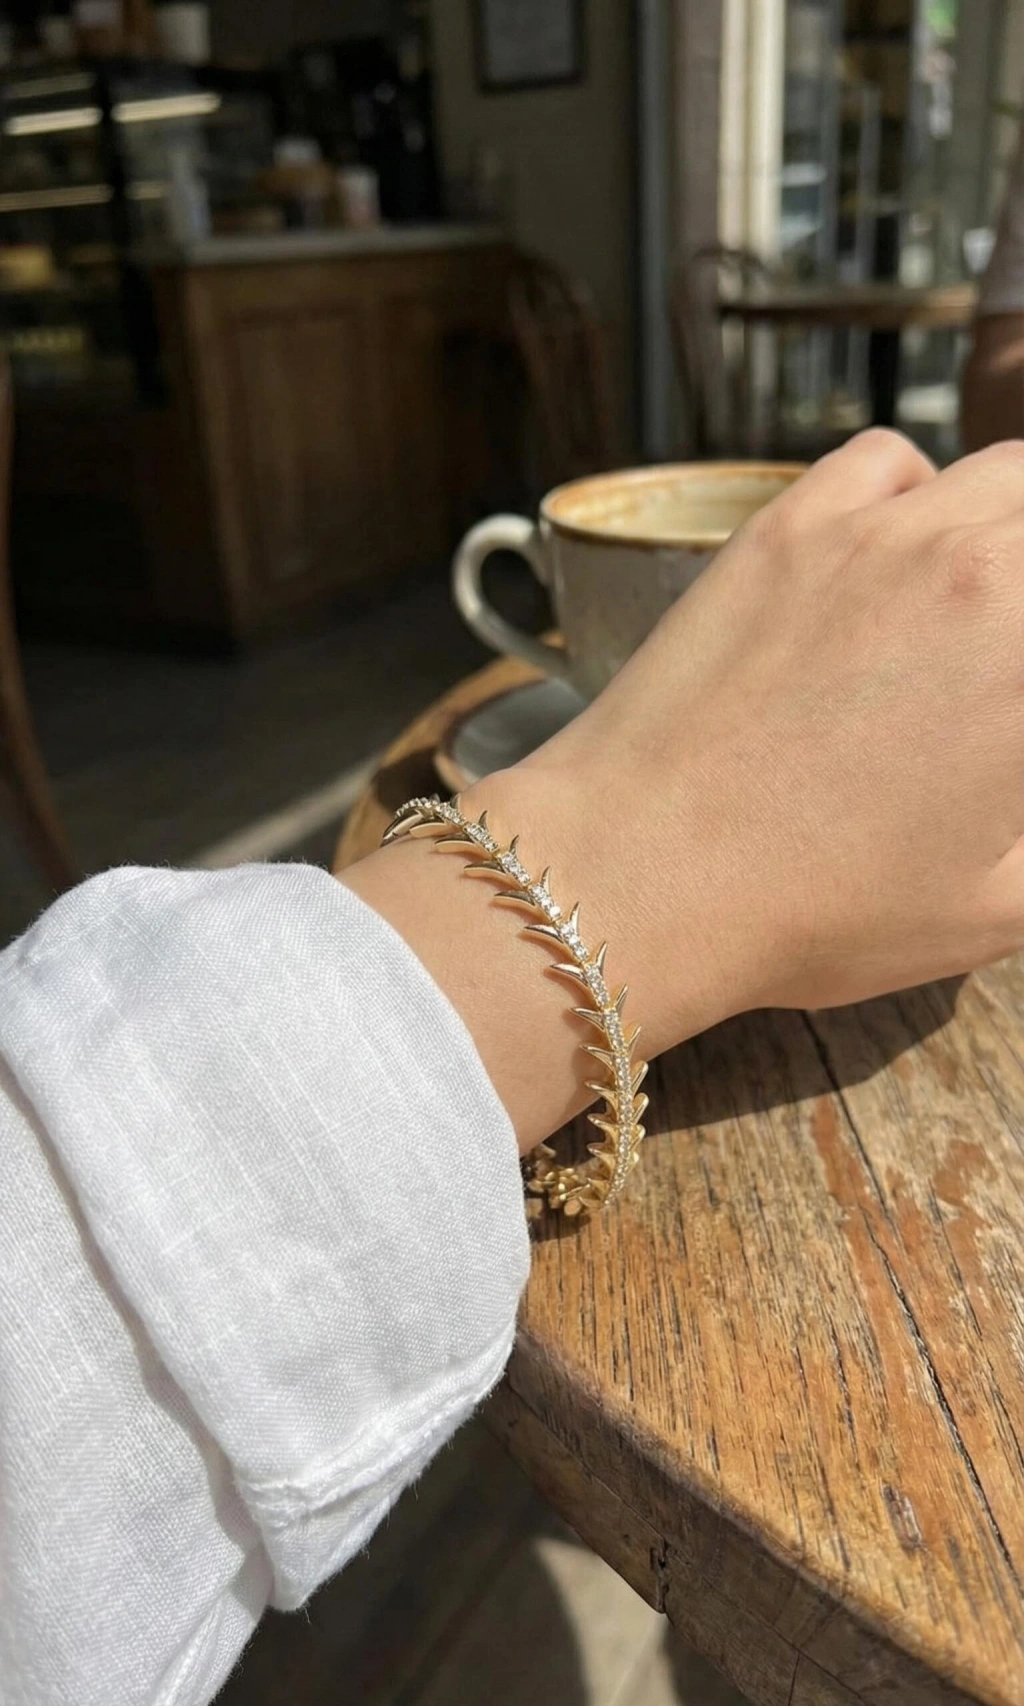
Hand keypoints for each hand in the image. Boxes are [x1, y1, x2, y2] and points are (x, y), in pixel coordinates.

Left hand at [348, 431, 1023, 1149]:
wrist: (642, 872)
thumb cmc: (817, 909)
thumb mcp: (994, 908)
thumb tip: (1015, 784)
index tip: (1016, 725)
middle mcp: (972, 561)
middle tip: (1009, 667)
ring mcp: (872, 531)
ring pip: (1001, 476)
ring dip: (1011, 528)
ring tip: (986, 599)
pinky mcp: (784, 527)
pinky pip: (887, 462)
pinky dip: (918, 491)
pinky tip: (898, 550)